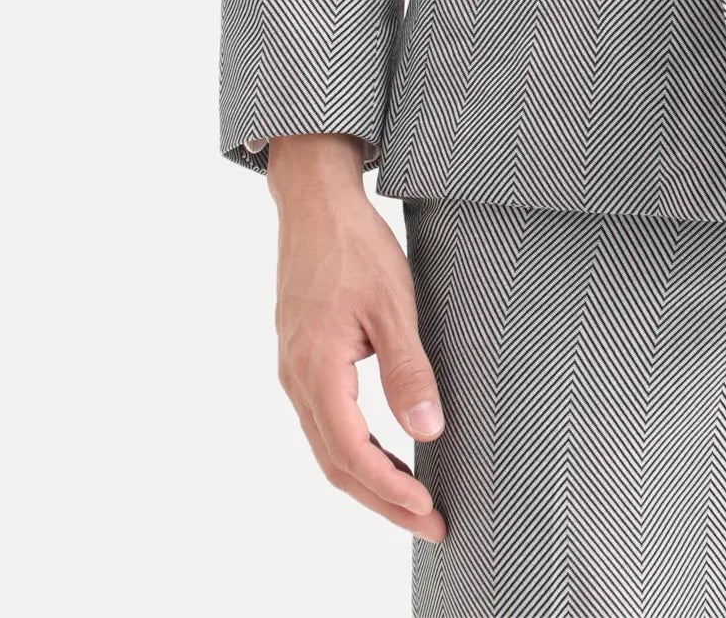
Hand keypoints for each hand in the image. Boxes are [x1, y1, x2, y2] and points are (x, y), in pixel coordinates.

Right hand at [265, 134, 449, 542]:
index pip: (353, 453)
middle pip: (337, 464)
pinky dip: (356, 450)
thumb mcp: (393, 303)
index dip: (391, 489)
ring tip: (413, 501)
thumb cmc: (355, 245)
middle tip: (431, 524)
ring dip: (370, 480)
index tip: (429, 510)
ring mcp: (294, 371)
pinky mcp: (301, 359)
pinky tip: (387, 454)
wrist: (314, 202)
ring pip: (329, 447)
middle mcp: (296, 379)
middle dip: (384, 501)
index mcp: (316, 369)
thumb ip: (408, 369)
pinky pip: (326, 423)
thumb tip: (428, 430)